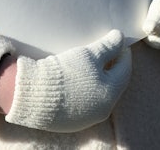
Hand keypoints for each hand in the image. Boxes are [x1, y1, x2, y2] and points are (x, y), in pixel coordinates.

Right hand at [4, 29, 131, 132]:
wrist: (34, 95)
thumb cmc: (66, 73)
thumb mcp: (89, 55)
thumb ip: (108, 46)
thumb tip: (120, 37)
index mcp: (110, 94)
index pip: (124, 70)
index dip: (123, 52)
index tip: (118, 41)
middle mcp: (102, 110)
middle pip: (113, 83)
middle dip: (111, 66)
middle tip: (106, 50)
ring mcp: (86, 119)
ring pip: (98, 94)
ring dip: (98, 79)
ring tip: (90, 64)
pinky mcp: (70, 122)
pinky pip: (84, 102)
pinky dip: (85, 90)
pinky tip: (76, 80)